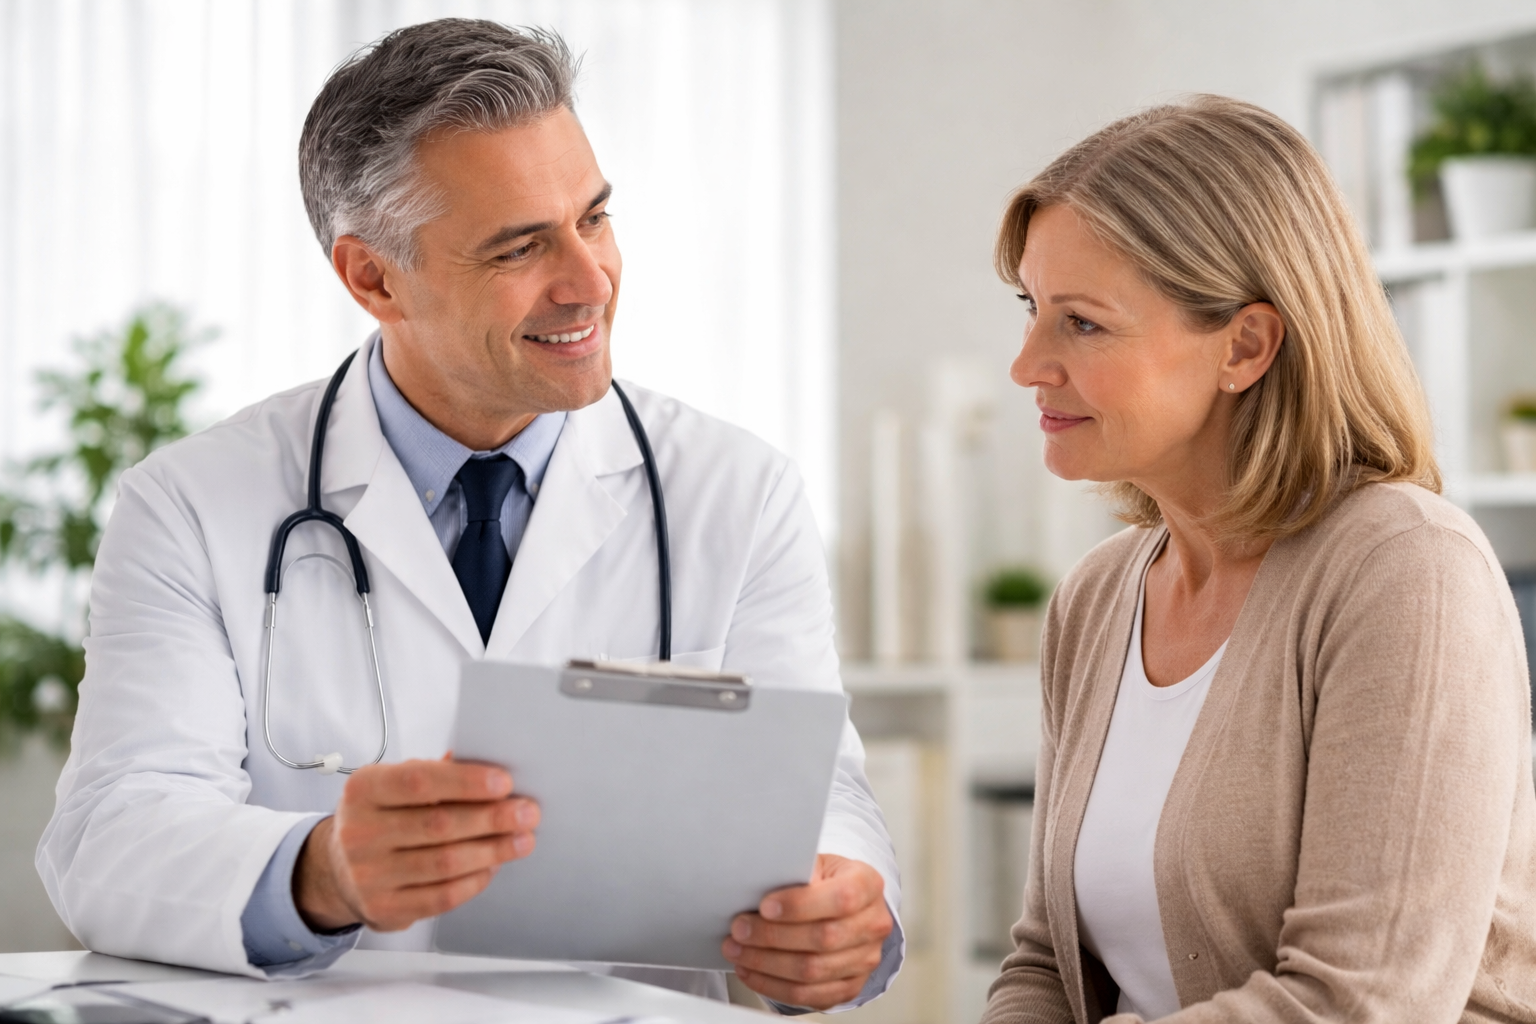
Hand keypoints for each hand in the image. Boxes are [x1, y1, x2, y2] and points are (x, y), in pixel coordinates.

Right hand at [294, 757, 538, 932]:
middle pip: (439, 825)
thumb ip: (435, 774)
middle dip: (492, 818)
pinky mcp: (384, 908)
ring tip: (521, 840)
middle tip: (527, 813)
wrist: (338, 869)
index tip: (503, 783)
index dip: (465, 782)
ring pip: (445, 863)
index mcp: (363, 790)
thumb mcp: (394, 785)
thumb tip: (486, 764)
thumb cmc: (381, 817)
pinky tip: (492, 866)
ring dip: (492, 851)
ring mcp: (368, 875)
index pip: (418, 781)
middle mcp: (359, 833)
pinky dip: (474, 881)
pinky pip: (441, 897)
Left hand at [722, 854, 892, 1009]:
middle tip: (740, 930)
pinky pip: (809, 994)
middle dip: (773, 936)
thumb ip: (797, 871)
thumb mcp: (817, 863)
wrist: (847, 906)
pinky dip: (774, 985)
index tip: (765, 906)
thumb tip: (762, 882)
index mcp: (868, 885)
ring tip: (738, 951)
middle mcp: (874, 924)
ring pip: (812, 971)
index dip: (800, 905)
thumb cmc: (827, 880)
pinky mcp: (851, 986)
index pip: (841, 899)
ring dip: (767, 963)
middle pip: (824, 938)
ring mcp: (866, 959)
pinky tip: (753, 971)